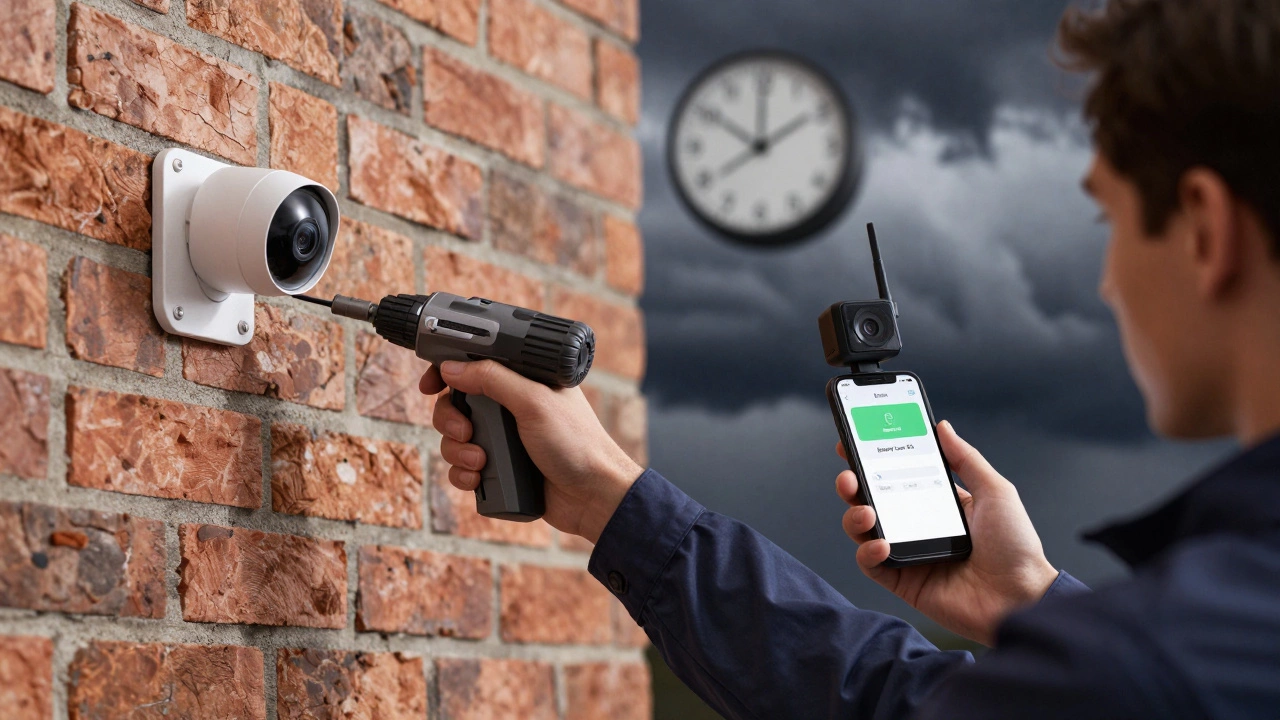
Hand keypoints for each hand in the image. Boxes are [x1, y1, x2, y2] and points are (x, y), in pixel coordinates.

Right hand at [420, 360, 643, 543]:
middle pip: (457, 404)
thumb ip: (493, 379)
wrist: (594, 497)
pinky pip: (465, 469)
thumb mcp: (534, 402)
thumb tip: (452, 367)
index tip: (431, 386)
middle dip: (451, 420)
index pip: (475, 367)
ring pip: (457, 439)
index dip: (448, 373)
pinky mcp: (501, 469)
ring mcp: (505, 440)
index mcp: (522, 382)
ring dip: (457, 451)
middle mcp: (510, 408)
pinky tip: (478, 479)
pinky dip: (464, 474)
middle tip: (465, 431)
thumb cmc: (577, 444)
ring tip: (480, 461)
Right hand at [837, 421, 1057, 644]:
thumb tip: (942, 427)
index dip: (872, 459)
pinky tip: (880, 544)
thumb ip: (966, 459)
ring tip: (865, 511)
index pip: (895, 475)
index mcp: (937, 502)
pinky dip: (867, 553)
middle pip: (871, 500)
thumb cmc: (1016, 546)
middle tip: (848, 476)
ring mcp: (908, 553)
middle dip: (852, 485)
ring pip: (863, 530)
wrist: (1022, 597)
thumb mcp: (995, 491)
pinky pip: (871, 565)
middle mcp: (917, 525)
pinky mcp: (903, 581)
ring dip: (854, 516)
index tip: (854, 442)